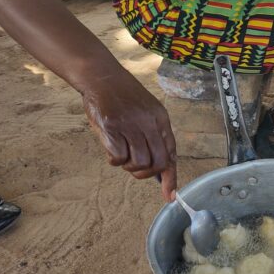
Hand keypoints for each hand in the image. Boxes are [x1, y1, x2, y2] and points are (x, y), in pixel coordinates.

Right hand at [82, 69, 176, 201]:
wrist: (101, 77)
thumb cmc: (122, 97)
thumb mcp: (146, 110)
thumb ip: (153, 134)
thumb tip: (158, 164)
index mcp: (160, 118)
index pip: (171, 152)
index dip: (171, 177)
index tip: (170, 196)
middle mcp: (149, 122)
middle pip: (157, 162)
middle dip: (146, 173)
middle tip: (134, 166)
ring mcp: (130, 125)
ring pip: (139, 163)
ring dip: (129, 165)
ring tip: (121, 151)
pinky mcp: (112, 128)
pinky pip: (118, 158)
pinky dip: (114, 158)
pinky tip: (111, 145)